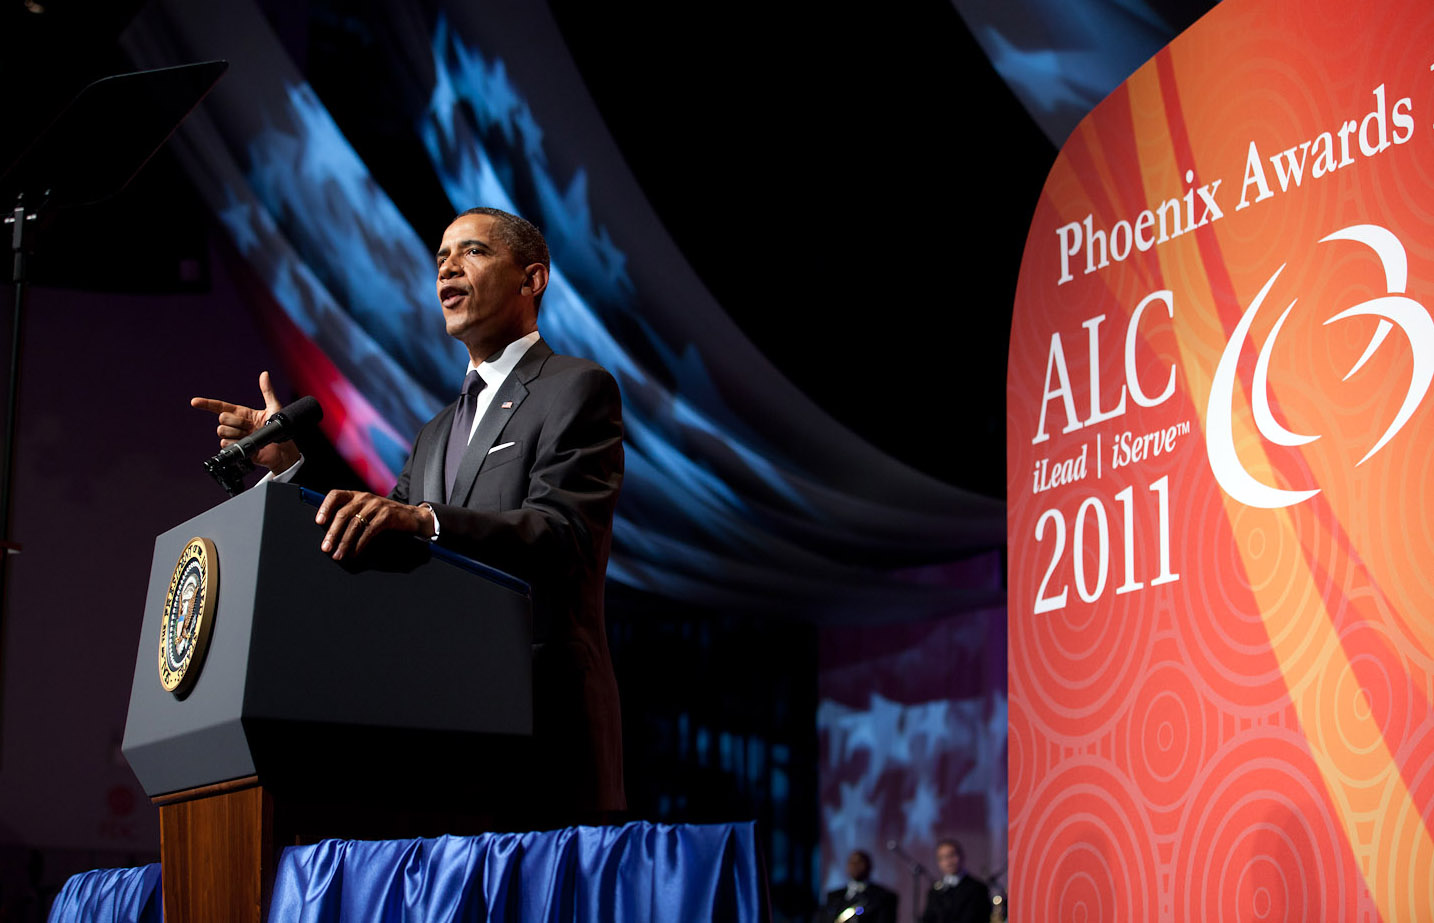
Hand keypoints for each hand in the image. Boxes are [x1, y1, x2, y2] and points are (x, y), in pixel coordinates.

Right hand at [190, 371, 300, 472]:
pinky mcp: (235, 448)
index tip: (194, 402)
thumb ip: (267, 391)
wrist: (282, 450)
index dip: (207, 404)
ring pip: (222, 431)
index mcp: (242, 413)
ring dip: (237, 433)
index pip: (220, 407)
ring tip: (251, 435)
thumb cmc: (279, 429)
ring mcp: (235, 437)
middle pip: (222, 419)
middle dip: (237, 421)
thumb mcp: (274, 407)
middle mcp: (236, 425)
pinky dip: (236, 443)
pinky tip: (247, 443)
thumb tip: (265, 374)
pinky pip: (225, 443)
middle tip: (251, 426)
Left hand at [314, 490, 434, 559]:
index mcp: (356, 495)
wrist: (412, 517)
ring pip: (354, 524)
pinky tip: (355, 553)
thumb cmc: (384, 517)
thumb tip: (329, 535)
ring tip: (338, 555)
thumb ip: (350, 517)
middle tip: (326, 548)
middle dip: (332, 533)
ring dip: (344, 542)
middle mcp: (365, 497)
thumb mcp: (366, 512)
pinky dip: (360, 544)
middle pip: (343, 514)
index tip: (319, 522)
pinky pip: (369, 531)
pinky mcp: (387, 515)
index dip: (325, 507)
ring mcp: (376, 506)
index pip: (335, 495)